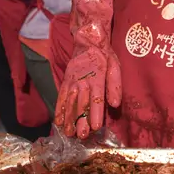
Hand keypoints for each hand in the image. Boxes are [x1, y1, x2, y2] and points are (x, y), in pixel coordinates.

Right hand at [55, 0, 121, 138]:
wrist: (88, 37)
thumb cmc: (105, 54)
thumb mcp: (115, 65)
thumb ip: (115, 85)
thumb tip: (115, 104)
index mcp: (97, 75)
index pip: (96, 97)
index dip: (95, 113)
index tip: (94, 127)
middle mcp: (83, 78)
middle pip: (81, 103)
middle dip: (80, 121)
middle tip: (80, 136)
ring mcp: (72, 79)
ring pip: (69, 101)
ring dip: (68, 119)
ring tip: (67, 133)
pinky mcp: (66, 79)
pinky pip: (61, 96)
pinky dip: (59, 109)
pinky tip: (58, 121)